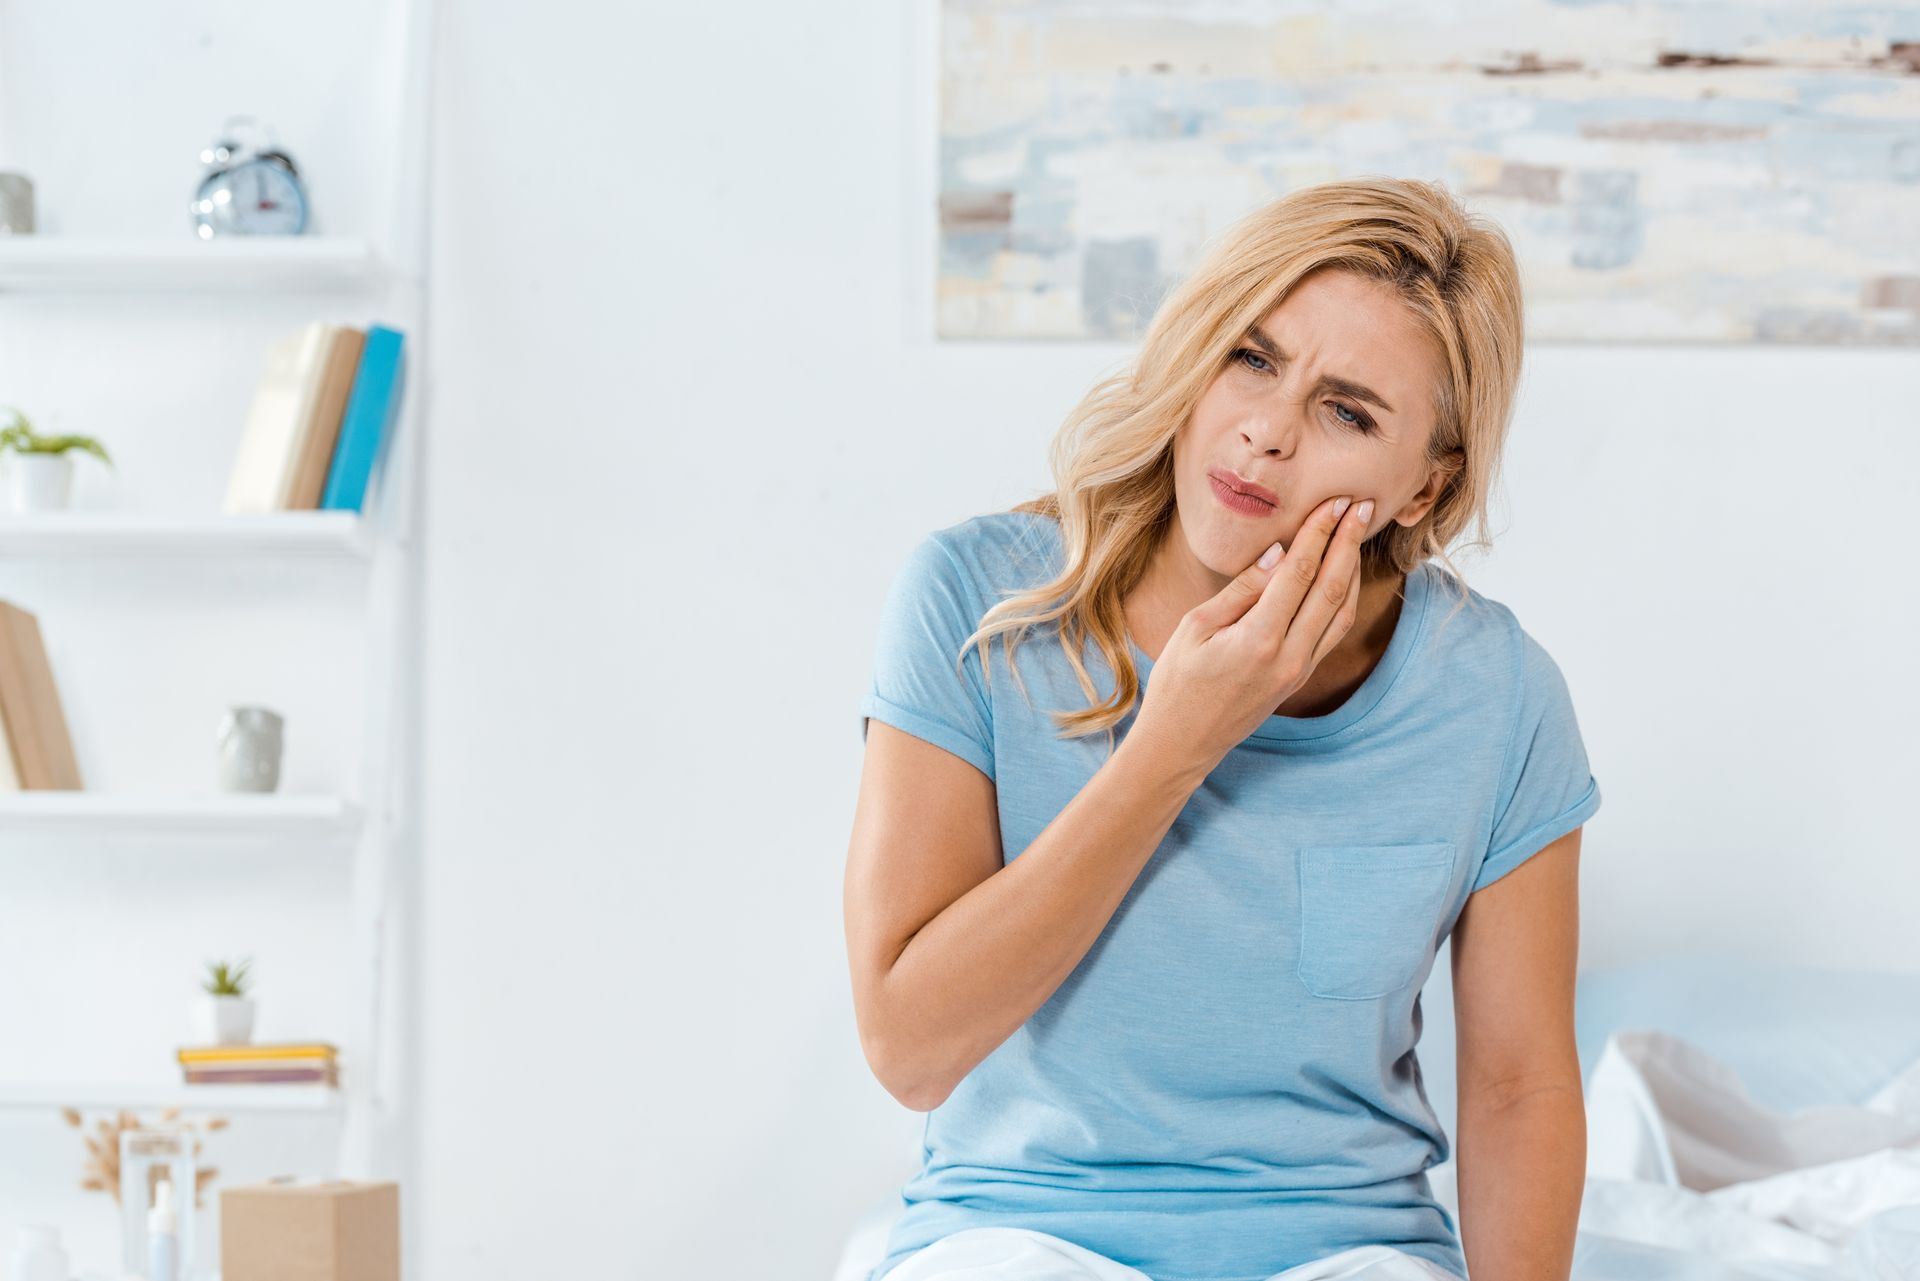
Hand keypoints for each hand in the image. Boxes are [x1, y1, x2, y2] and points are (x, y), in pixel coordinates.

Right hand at [1132, 494, 1373, 775]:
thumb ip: (1241, 590)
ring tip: (1358, 534)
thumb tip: (1278, 554)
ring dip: (1353, 569)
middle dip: (1348, 543)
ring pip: (1341, 611)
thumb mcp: (1196, 628)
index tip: (1334, 502)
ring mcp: (1299, 670)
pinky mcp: (1300, 678)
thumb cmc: (1178, 683)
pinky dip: (1343, 598)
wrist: (1182, 743)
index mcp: (1259, 639)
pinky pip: (1333, 631)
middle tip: (1361, 505)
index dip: (1319, 534)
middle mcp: (1289, 656)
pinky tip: (1344, 576)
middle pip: (1331, 588)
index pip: (1299, 573)